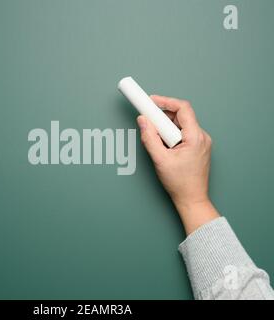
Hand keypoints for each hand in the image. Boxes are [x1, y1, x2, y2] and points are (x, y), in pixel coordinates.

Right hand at [137, 95, 218, 233]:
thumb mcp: (160, 160)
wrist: (191, 199)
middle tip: (147, 120)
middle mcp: (201, 137)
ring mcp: (201, 142)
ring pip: (181, 125)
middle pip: (180, 116)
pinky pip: (183, 133)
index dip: (165, 101)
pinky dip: (170, 135)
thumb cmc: (180, 183)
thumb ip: (149, 138)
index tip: (150, 100)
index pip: (182, 108)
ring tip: (156, 140)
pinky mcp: (197, 147)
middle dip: (162, 117)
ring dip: (165, 128)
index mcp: (195, 137)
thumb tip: (143, 121)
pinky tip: (163, 146)